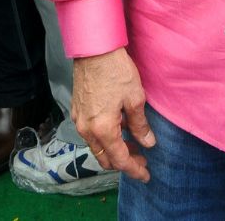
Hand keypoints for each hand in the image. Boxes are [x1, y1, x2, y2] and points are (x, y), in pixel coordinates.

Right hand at [72, 48, 154, 181]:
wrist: (94, 49)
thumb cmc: (116, 70)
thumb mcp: (135, 98)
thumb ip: (140, 125)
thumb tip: (148, 143)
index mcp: (103, 129)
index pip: (119, 160)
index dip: (134, 169)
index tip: (146, 174)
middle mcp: (87, 129)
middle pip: (105, 158)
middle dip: (123, 162)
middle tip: (141, 158)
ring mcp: (79, 120)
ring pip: (96, 147)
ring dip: (113, 150)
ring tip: (132, 142)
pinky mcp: (76, 110)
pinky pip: (90, 133)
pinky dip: (104, 137)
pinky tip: (118, 126)